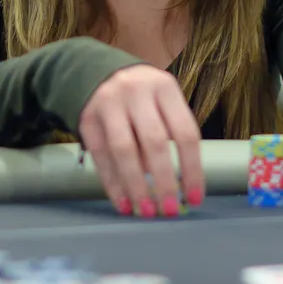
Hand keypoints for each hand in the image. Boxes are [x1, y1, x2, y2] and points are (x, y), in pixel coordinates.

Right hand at [78, 64, 203, 217]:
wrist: (103, 73)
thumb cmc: (144, 96)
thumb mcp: (163, 102)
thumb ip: (171, 134)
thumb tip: (179, 187)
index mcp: (165, 87)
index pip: (185, 132)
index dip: (192, 169)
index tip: (195, 198)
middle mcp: (136, 91)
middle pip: (154, 142)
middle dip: (164, 181)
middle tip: (170, 210)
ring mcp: (109, 102)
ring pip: (124, 150)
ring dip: (137, 186)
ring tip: (146, 210)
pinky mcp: (87, 117)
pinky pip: (101, 156)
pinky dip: (112, 184)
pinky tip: (123, 202)